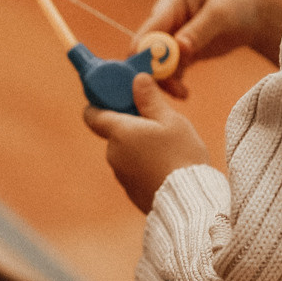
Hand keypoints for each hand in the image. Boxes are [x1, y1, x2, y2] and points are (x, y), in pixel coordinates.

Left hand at [82, 75, 211, 212]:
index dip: (100, 103)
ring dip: (140, 145)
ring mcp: (120, 175)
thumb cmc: (181, 155)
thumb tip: (136, 80)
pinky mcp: (130, 190)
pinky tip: (167, 165)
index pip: (92, 114)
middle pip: (114, 132)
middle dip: (131, 125)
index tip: (117, 97)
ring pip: (125, 151)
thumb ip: (149, 99)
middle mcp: (113, 154)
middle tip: (158, 121)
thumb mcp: (170, 120)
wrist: (189, 200)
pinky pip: (134, 169)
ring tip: (168, 147)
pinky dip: (145, 163)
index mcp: (118, 132)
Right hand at [140, 0, 281, 96]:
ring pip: (156, 61)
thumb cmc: (239, 2)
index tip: (150, 72)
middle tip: (172, 89)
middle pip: (147, 47)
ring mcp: (170, 33)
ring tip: (182, 93)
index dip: (145, 50)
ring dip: (165, 79)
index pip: (150, 27)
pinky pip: (168, 69)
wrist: (255, 10)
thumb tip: (178, 48)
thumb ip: (198, 31)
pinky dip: (173, 82)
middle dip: (155, 69)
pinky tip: (184, 92)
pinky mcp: (178, 50)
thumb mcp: (221, 14)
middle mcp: (165, 16)